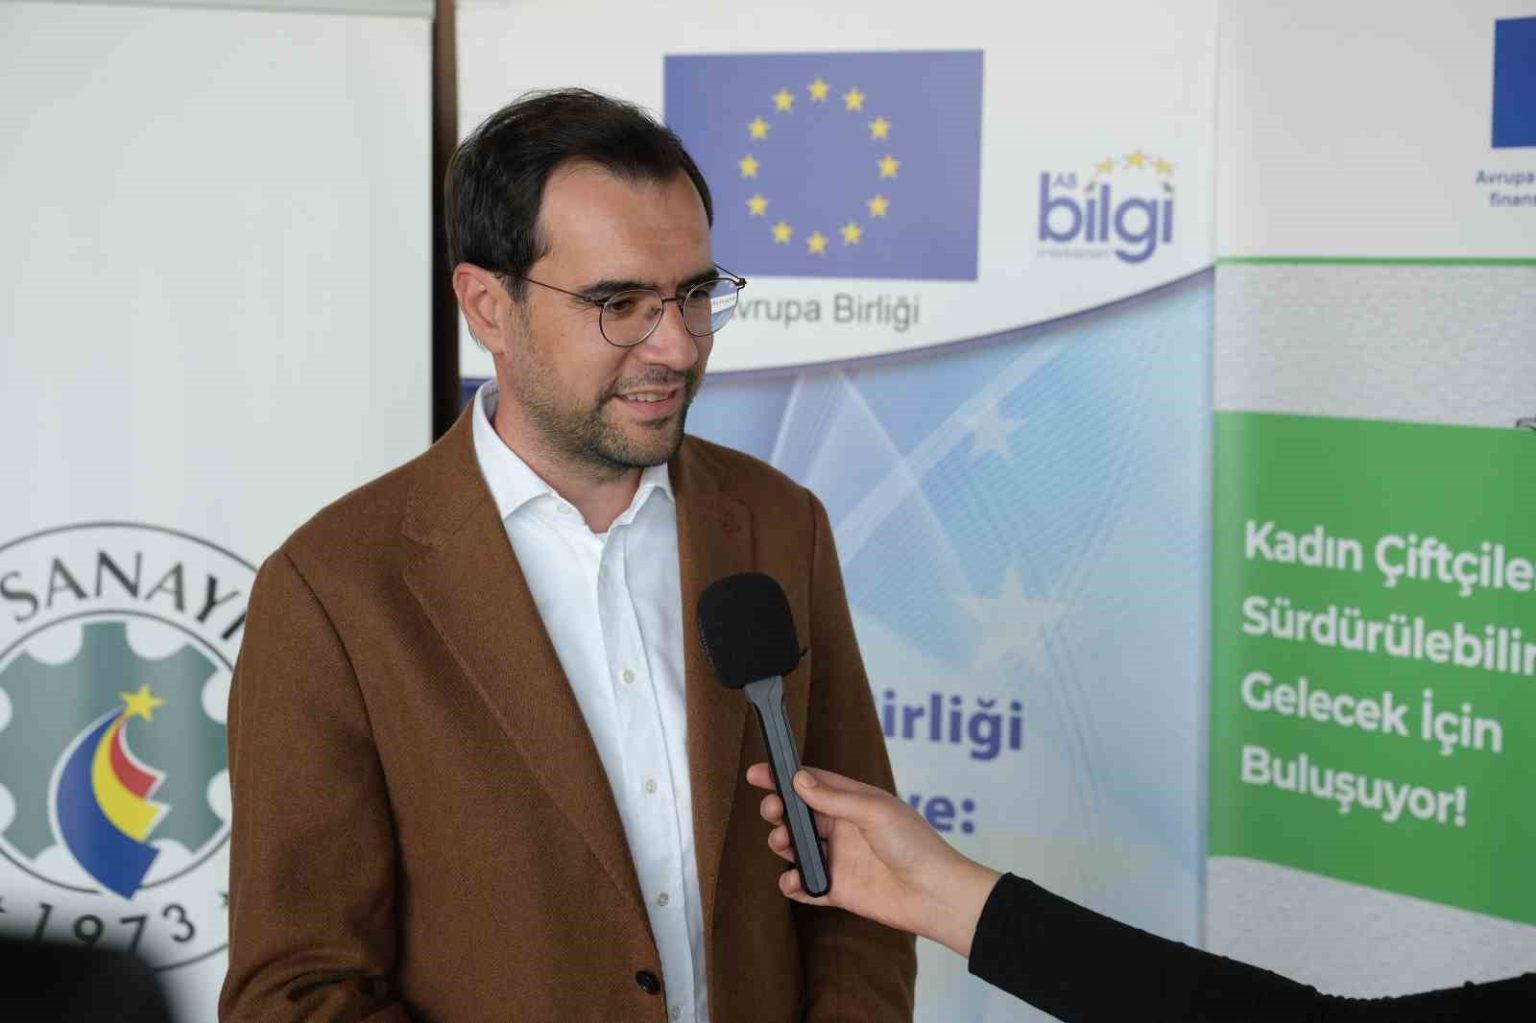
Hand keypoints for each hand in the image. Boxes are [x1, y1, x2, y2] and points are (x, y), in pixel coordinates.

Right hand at [747, 763, 1000, 956]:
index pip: (812, 783)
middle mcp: (843, 829)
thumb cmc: (915, 845)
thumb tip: (799, 780)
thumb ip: (834, 798)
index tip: (757, 774)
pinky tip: (795, 881)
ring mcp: (839, 859)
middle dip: (779, 811)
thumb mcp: (874, 811)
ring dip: (783, 845)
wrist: (934, 894)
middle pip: (798, 815)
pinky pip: (806, 886)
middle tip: (772, 812)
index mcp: (854, 802)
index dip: (784, 778)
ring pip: (797, 849)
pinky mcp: (838, 890)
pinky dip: (794, 884)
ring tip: (785, 845)